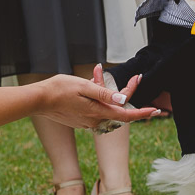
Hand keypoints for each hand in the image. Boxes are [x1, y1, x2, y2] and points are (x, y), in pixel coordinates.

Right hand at [37, 66, 158, 130]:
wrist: (38, 100)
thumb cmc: (59, 90)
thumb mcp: (84, 86)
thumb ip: (104, 94)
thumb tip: (123, 101)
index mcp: (98, 112)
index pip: (126, 115)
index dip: (143, 113)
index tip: (156, 111)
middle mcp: (94, 120)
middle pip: (118, 109)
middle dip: (128, 93)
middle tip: (136, 77)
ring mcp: (87, 121)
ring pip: (106, 108)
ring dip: (109, 93)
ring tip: (97, 73)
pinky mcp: (80, 120)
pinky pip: (96, 109)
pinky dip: (98, 97)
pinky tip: (89, 83)